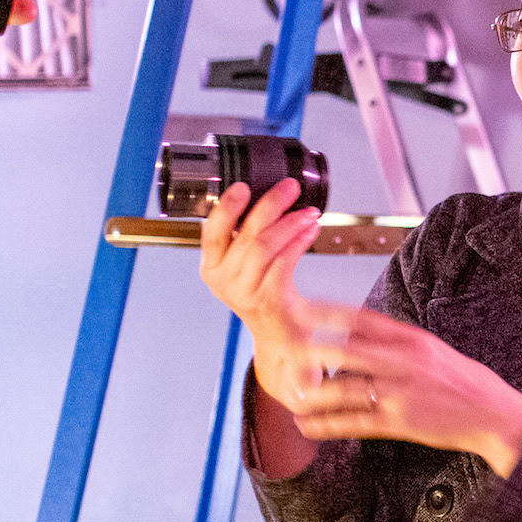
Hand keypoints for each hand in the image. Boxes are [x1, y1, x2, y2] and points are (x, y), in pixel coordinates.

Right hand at [199, 178, 324, 363]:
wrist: (278, 334)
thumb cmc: (263, 294)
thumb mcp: (244, 265)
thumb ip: (245, 236)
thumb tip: (268, 198)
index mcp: (212, 267)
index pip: (211, 232)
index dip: (226, 208)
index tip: (242, 187)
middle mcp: (223, 280)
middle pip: (246, 235)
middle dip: (270, 205)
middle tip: (289, 188)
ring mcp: (244, 292)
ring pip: (265, 246)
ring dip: (290, 223)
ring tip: (307, 212)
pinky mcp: (268, 300)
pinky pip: (283, 262)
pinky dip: (299, 242)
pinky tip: (309, 231)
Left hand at [265, 304, 521, 475]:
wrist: (494, 414)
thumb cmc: (460, 381)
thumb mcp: (430, 349)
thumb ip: (394, 341)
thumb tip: (353, 332)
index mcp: (411, 339)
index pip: (362, 320)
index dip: (327, 313)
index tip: (300, 308)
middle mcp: (404, 362)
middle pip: (346, 351)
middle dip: (310, 352)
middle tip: (282, 351)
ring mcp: (401, 394)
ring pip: (345, 390)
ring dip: (312, 394)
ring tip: (289, 395)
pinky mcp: (400, 423)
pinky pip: (355, 423)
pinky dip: (326, 425)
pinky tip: (307, 425)